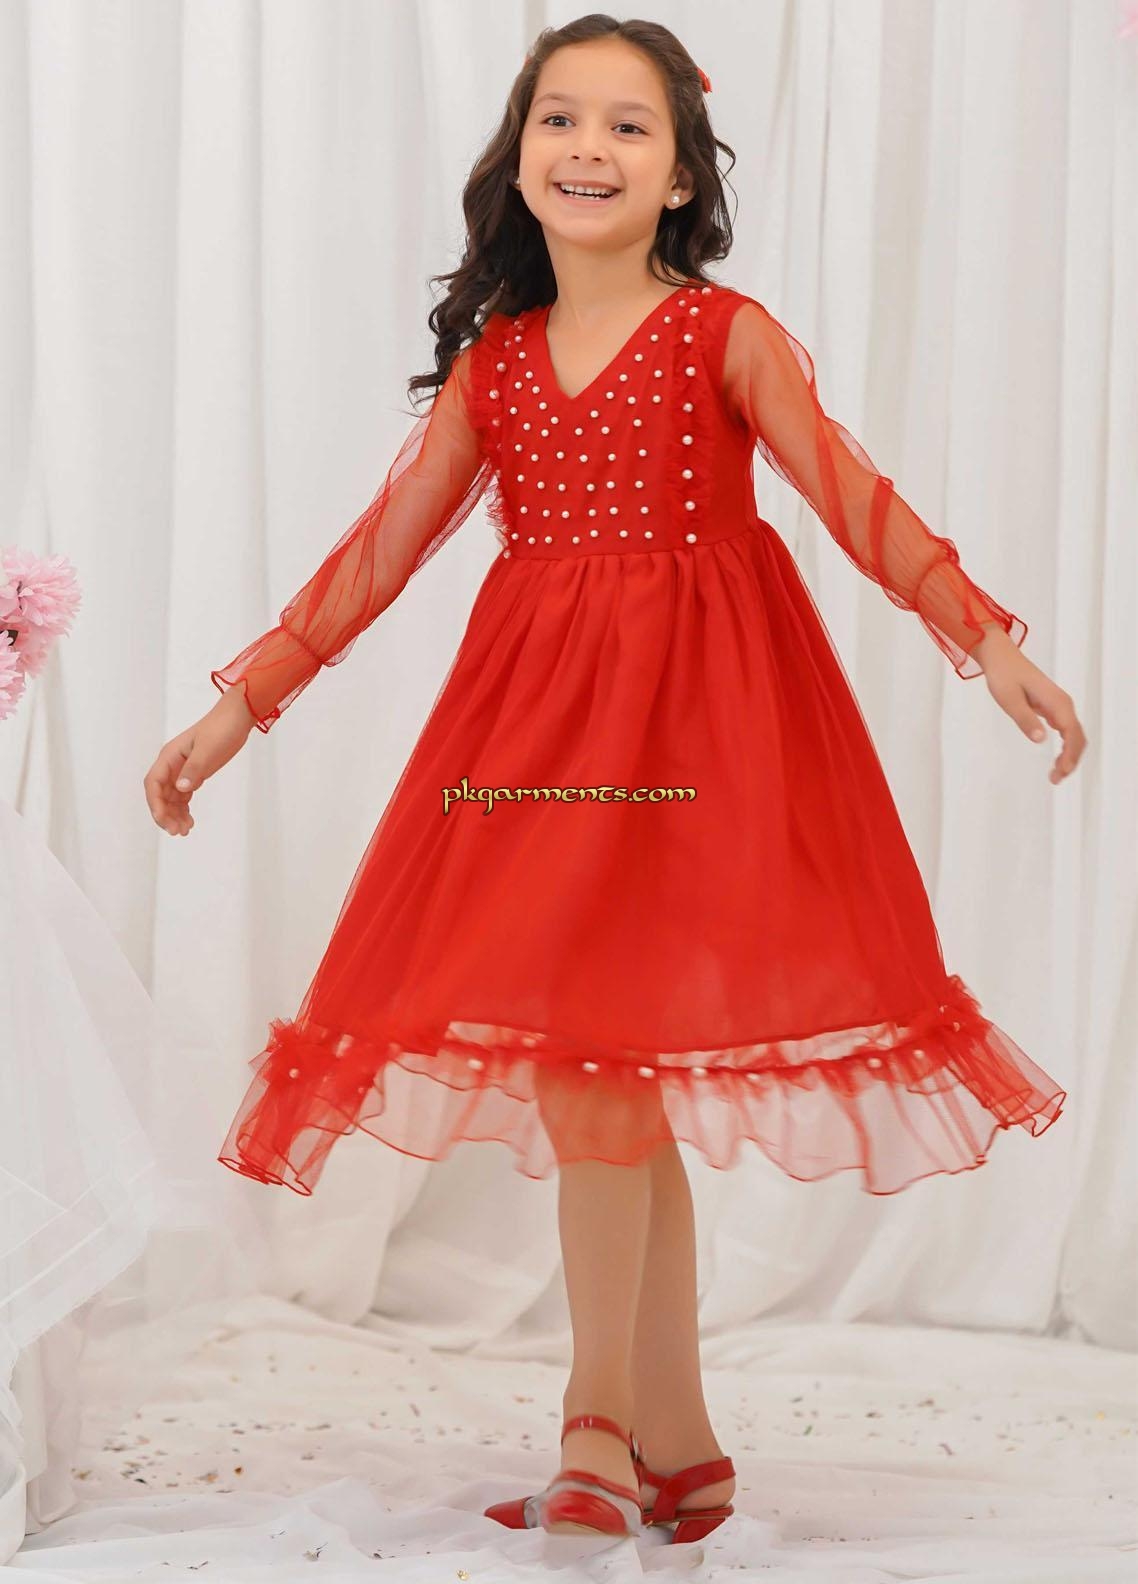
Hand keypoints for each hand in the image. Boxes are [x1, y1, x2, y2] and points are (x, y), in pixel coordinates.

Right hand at [143, 687, 255, 835]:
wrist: (237, 717)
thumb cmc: (222, 729)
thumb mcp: (209, 750)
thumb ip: (194, 769)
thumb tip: (180, 788)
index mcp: (170, 756)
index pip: (153, 783)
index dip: (155, 803)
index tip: (164, 821)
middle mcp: (172, 764)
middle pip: (160, 793)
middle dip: (165, 814)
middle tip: (177, 832)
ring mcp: (182, 769)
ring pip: (171, 797)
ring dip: (174, 814)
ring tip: (185, 831)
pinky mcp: (194, 773)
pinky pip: (183, 795)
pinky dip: (183, 809)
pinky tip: (190, 821)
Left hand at [973, 628, 1086, 784]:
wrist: (1001, 657)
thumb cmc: (1003, 676)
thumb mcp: (1010, 700)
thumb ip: (1025, 719)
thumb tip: (1040, 739)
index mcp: (1056, 702)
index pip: (1071, 733)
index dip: (1069, 755)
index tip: (1061, 772)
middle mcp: (1062, 704)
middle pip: (1077, 737)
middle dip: (1071, 760)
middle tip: (1055, 779)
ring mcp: (1059, 705)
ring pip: (1073, 735)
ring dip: (1069, 755)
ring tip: (1056, 774)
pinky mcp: (1052, 706)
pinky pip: (1066, 730)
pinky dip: (1065, 746)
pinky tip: (1057, 758)